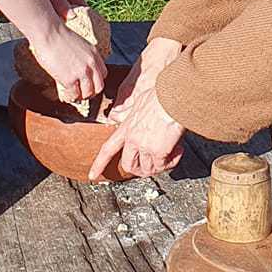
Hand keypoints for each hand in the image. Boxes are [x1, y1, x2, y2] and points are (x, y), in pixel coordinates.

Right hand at [25, 16, 104, 107]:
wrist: (48, 32)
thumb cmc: (57, 34)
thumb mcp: (77, 43)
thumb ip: (81, 55)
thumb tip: (76, 65)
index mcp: (94, 53)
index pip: (103, 73)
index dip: (95, 80)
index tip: (88, 83)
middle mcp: (91, 64)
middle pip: (99, 86)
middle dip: (91, 92)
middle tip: (82, 93)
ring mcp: (82, 72)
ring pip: (88, 93)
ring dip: (81, 96)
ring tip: (73, 95)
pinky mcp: (70, 79)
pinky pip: (74, 95)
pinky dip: (70, 97)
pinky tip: (65, 94)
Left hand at [91, 42, 185, 178]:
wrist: (174, 96)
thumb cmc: (161, 96)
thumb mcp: (137, 102)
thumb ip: (127, 113)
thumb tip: (116, 116)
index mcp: (126, 128)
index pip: (108, 149)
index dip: (99, 164)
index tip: (93, 175)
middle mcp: (133, 139)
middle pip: (129, 166)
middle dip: (140, 170)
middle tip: (153, 166)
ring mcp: (145, 146)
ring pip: (148, 169)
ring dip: (160, 165)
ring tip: (170, 154)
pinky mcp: (158, 152)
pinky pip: (164, 166)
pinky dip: (172, 161)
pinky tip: (178, 149)